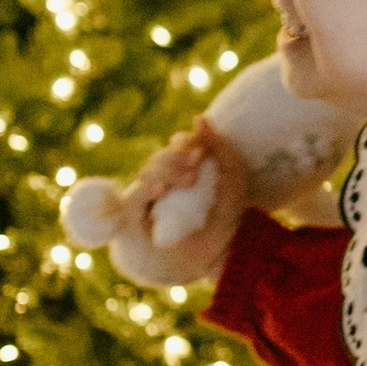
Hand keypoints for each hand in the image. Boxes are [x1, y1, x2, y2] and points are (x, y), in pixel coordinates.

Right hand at [114, 117, 246, 290]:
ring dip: (166, 171)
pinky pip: (133, 200)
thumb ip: (219, 145)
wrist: (226, 247)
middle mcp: (163, 180)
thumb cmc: (229, 210)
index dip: (183, 143)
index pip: (174, 145)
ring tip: (188, 181)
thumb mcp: (233, 173)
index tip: (200, 152)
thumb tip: (198, 117)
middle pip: (158, 157)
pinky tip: (161, 189)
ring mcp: (150, 199)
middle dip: (175, 157)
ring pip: (145, 172)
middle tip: (196, 165)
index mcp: (183, 166)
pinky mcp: (141, 220)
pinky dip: (144, 190)